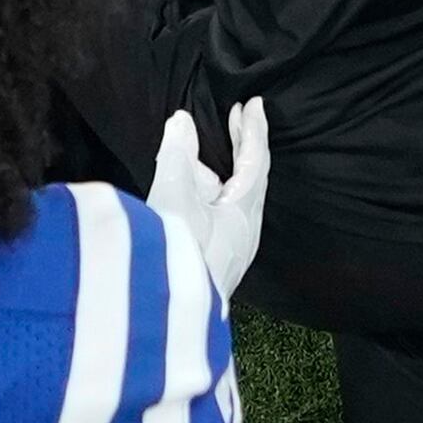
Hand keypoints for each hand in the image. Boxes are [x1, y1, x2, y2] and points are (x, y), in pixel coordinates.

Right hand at [143, 100, 272, 300]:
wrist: (166, 318)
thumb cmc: (174, 253)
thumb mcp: (172, 195)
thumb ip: (176, 155)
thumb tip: (181, 121)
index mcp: (244, 212)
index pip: (256, 161)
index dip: (254, 130)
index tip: (255, 104)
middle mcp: (245, 231)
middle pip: (251, 179)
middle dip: (244, 146)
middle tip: (238, 118)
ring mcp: (231, 249)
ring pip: (235, 200)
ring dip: (225, 171)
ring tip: (210, 150)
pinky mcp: (213, 263)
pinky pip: (221, 216)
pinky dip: (212, 194)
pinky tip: (196, 193)